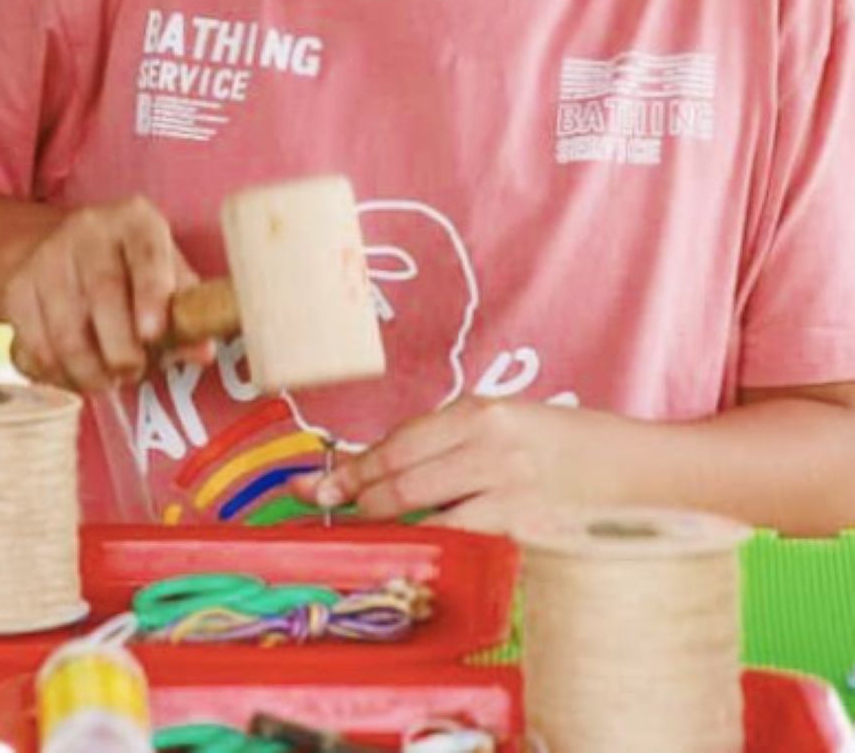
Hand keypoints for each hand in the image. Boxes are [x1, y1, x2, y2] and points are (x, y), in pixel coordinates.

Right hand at [2, 196, 209, 390]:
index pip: (147, 253)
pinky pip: (33, 342)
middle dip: (120, 348)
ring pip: (64, 327)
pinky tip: (73, 376)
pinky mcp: (18, 286)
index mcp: (136, 221)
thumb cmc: (133, 271)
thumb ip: (186, 315)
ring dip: (87, 369)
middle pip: (102, 291)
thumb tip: (200, 351)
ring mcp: (48, 256)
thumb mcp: (168, 278)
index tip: (153, 335)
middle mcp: (89, 229)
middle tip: (132, 373)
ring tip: (105, 381)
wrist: (68, 251)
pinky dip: (54, 371)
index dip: (151, 294)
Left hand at [294, 399, 604, 532]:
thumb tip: (380, 468)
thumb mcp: (512, 426)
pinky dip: (437, 551)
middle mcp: (492, 447)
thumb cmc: (576, 449)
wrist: (654, 473)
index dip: (352, 469)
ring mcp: (513, 492)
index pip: (397, 445)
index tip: (316, 483)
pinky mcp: (532, 532)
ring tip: (370, 538)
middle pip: (401, 481)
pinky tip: (422, 557)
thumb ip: (451, 444)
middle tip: (331, 511)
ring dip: (391, 531)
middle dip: (358, 501)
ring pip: (426, 518)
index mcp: (483, 413)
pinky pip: (466, 545)